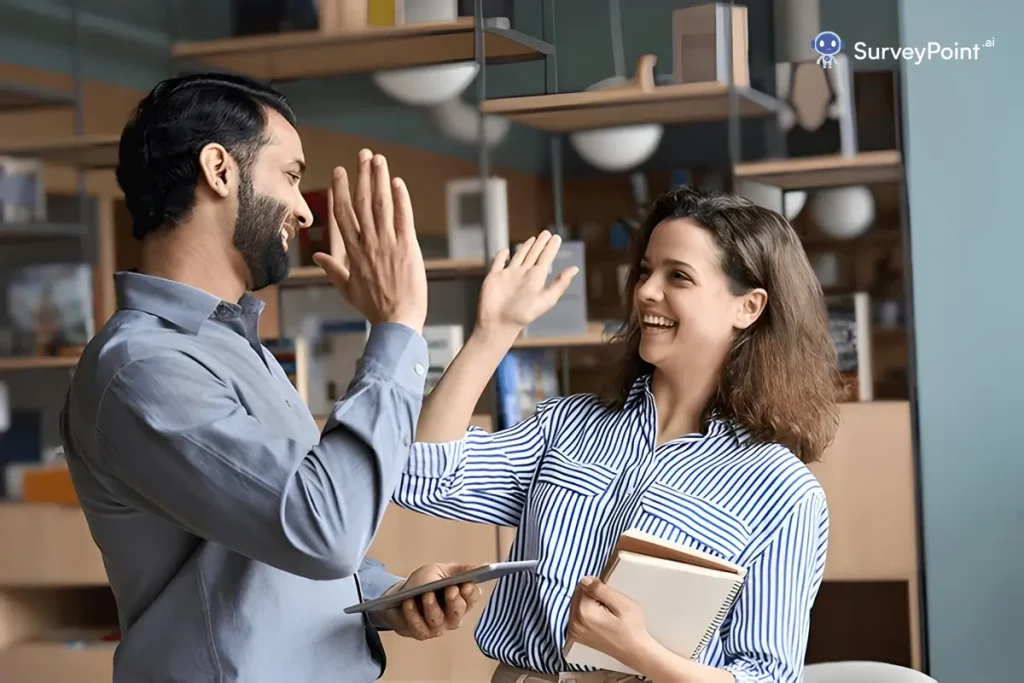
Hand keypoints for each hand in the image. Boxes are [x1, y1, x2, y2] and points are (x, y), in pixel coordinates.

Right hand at [312, 149, 427, 333]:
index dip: (341, 189)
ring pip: (381, 205)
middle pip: (361, 202)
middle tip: (363, 154)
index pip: (343, 213)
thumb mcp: (348, 289)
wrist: (397, 322)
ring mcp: (388, 244)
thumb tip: (319, 256)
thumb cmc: (374, 308)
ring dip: (379, 179)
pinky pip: (403, 218)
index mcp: (353, 252)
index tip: (341, 170)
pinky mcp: (408, 248)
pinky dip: (401, 199)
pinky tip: (397, 183)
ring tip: (378, 159)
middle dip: (362, 175)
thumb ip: (333, 269)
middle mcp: (368, 243)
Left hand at [372, 563, 483, 640]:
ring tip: (426, 594)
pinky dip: (413, 613)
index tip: (466, 584)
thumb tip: (482, 566)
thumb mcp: (441, 571)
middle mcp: (452, 616)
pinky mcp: (421, 633)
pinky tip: (409, 602)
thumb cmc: (423, 583)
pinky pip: (419, 627)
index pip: (472, 598)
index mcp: (461, 598)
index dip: (471, 592)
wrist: (399, 596)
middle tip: (450, 589)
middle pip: (458, 612)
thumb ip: (460, 570)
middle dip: (455, 601)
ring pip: (438, 621)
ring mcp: (437, 627)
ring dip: (432, 607)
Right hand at [475, 231, 577, 340]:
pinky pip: (498, 263)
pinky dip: (501, 256)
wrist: (499, 324)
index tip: (557, 237)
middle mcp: (523, 275)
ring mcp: (508, 275)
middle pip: (534, 255)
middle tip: (547, 233)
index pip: (546, 259)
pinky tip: (505, 250)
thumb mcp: (546, 299)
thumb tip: (575, 269)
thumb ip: (560, 284)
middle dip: (540, 244)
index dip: (551, 248)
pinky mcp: (494, 277)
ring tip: (533, 239)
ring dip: (525, 247)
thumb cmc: (523, 315)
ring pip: (518, 256)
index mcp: (535, 279)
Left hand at [566, 576, 650, 670]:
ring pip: (577, 602)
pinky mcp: (575, 634)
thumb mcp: (622, 604)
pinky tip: (599, 620)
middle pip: (578, 593)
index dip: (598, 587)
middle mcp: (573, 622)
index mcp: (584, 612)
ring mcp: (573, 630)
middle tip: (610, 608)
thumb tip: (585, 580)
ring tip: (606, 615)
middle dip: (592, 595)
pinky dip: (586, 612)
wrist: (634, 651)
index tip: (610, 599)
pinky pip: (577, 613)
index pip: (583, 584)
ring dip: (589, 603)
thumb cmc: (632, 627)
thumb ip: (600, 589)